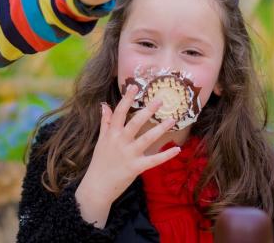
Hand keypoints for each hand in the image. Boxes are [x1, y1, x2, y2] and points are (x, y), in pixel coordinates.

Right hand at [74, 85, 179, 226]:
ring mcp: (128, 155)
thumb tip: (104, 105)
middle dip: (147, 110)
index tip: (135, 86)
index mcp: (111, 134)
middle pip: (135, 122)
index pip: (119, 112)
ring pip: (146, 139)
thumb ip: (105, 122)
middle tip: (160, 99)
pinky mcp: (136, 168)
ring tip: (172, 120)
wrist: (97, 186)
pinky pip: (153, 160)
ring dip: (160, 129)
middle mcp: (119, 142)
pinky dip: (165, 155)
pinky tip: (177, 149)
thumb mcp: (101, 140)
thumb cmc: (99, 162)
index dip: (127, 99)